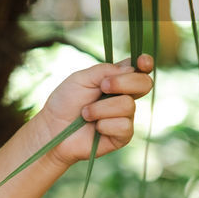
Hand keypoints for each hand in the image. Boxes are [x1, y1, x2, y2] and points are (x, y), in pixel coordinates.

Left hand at [37, 54, 154, 167]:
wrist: (53, 128)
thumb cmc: (65, 102)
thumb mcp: (81, 79)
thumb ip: (104, 71)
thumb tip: (131, 69)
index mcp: (116, 80)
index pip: (138, 69)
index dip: (145, 64)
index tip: (142, 62)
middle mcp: (124, 96)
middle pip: (144, 84)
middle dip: (123, 83)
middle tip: (102, 87)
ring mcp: (125, 116)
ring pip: (128, 105)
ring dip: (101, 108)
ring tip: (85, 113)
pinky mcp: (123, 135)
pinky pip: (124, 125)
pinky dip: (104, 125)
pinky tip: (95, 128)